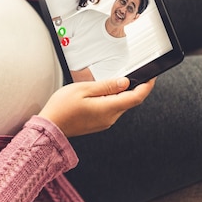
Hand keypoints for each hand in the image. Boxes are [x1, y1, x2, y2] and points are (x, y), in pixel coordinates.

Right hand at [38, 77, 155, 136]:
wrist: (50, 127)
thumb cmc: (61, 109)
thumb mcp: (83, 89)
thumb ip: (106, 85)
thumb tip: (124, 82)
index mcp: (108, 108)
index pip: (136, 97)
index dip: (146, 86)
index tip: (151, 78)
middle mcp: (110, 118)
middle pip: (128, 101)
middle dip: (131, 88)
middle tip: (125, 75)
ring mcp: (104, 122)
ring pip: (119, 105)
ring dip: (117, 94)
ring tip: (102, 85)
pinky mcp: (99, 124)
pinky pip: (110, 110)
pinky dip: (109, 101)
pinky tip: (96, 96)